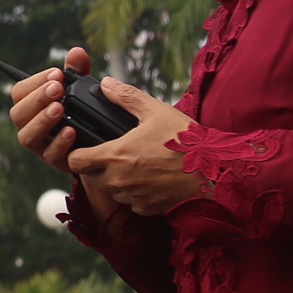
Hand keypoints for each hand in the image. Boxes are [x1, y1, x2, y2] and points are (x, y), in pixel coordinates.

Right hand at [8, 47, 117, 221]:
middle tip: (57, 88)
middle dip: (37, 99)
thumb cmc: (83, 111)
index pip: (19, 92)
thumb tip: (77, 52)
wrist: (100, 145)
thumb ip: (77, 71)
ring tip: (60, 108)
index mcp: (31, 106)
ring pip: (27, 137)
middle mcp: (30, 126)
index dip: (35, 82)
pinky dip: (60, 143)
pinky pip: (51, 155)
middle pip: (18, 114)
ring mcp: (41, 147)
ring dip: (42, 121)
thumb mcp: (81, 89)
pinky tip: (72, 130)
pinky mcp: (56, 162)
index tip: (57, 73)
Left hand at [65, 79, 204, 215]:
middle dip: (95, 165)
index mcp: (115, 156)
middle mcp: (119, 181)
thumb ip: (127, 97)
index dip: (77, 152)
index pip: (75, 161)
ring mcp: (133, 197)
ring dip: (115, 179)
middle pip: (90, 176)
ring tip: (134, 162)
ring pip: (110, 190)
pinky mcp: (147, 209)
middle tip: (113, 151)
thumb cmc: (188, 143)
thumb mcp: (157, 112)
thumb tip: (107, 83)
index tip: (86, 145)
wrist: (216, 175)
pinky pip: (130, 201)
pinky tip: (149, 177)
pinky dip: (134, 192)